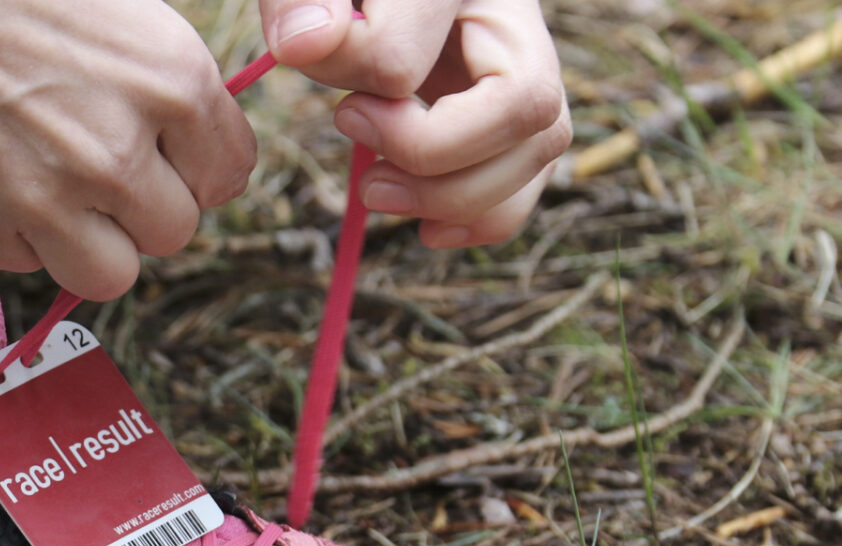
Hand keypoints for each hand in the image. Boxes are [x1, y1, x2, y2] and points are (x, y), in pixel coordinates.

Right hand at [0, 0, 256, 299]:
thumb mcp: (118, 2)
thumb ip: (169, 78)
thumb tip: (197, 138)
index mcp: (170, 84)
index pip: (229, 173)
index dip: (199, 161)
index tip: (169, 149)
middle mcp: (116, 156)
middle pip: (174, 231)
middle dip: (145, 203)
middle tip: (103, 161)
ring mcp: (46, 203)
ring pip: (111, 274)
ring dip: (93, 240)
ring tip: (59, 188)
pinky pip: (29, 264)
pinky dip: (20, 233)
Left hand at [259, 0, 570, 247]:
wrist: (382, 4)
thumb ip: (302, 2)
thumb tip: (305, 44)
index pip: (412, 55)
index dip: (370, 94)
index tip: (342, 108)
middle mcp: (515, 17)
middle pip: (524, 106)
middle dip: (430, 159)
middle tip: (365, 173)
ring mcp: (533, 64)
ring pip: (540, 148)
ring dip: (452, 198)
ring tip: (379, 192)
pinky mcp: (522, 116)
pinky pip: (532, 180)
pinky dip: (483, 218)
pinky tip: (428, 227)